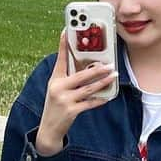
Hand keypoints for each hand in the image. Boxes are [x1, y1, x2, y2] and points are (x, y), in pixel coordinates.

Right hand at [35, 31, 116, 155]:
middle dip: (97, 69)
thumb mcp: (56, 89)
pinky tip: (107, 96)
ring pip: (88, 88)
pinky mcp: (71, 111)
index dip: (62, 45)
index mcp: (55, 79)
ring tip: (113, 76)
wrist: (48, 129)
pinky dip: (99, 99)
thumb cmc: (55, 105)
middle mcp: (58, 88)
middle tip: (110, 64)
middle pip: (81, 75)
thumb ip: (68, 78)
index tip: (66, 31)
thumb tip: (86, 68)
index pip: (60, 59)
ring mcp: (65, 100)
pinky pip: (90, 103)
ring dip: (103, 82)